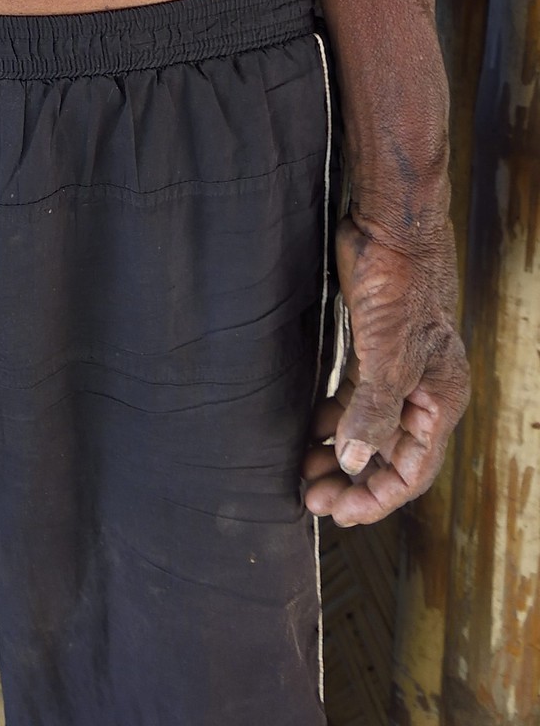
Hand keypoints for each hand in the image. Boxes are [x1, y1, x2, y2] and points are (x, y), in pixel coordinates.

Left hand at [301, 213, 466, 525]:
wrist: (390, 230)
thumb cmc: (400, 287)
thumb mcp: (388, 354)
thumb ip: (374, 411)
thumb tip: (356, 464)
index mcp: (439, 403)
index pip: (412, 471)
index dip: (377, 498)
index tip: (340, 514)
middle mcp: (422, 394)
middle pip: (389, 457)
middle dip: (353, 482)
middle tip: (312, 499)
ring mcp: (398, 373)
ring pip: (369, 431)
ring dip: (340, 455)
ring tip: (304, 474)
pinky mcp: (373, 351)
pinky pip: (356, 402)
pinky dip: (335, 421)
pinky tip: (310, 433)